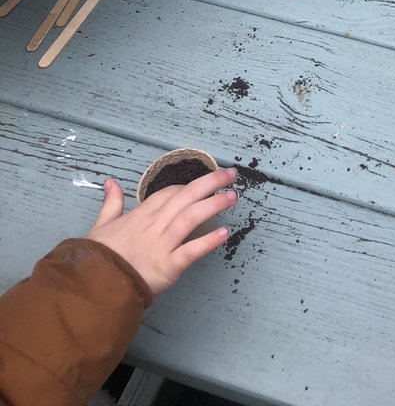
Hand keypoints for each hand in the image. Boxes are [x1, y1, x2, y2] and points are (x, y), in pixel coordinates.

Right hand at [87, 168, 237, 296]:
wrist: (93, 288)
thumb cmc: (98, 259)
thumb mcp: (101, 226)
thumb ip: (111, 203)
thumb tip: (110, 181)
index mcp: (141, 215)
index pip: (168, 193)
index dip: (186, 187)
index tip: (200, 186)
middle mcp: (154, 225)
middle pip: (186, 197)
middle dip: (210, 183)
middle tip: (231, 175)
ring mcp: (162, 245)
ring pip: (191, 217)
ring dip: (214, 205)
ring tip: (233, 197)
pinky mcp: (168, 266)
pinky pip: (191, 251)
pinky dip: (208, 241)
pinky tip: (224, 233)